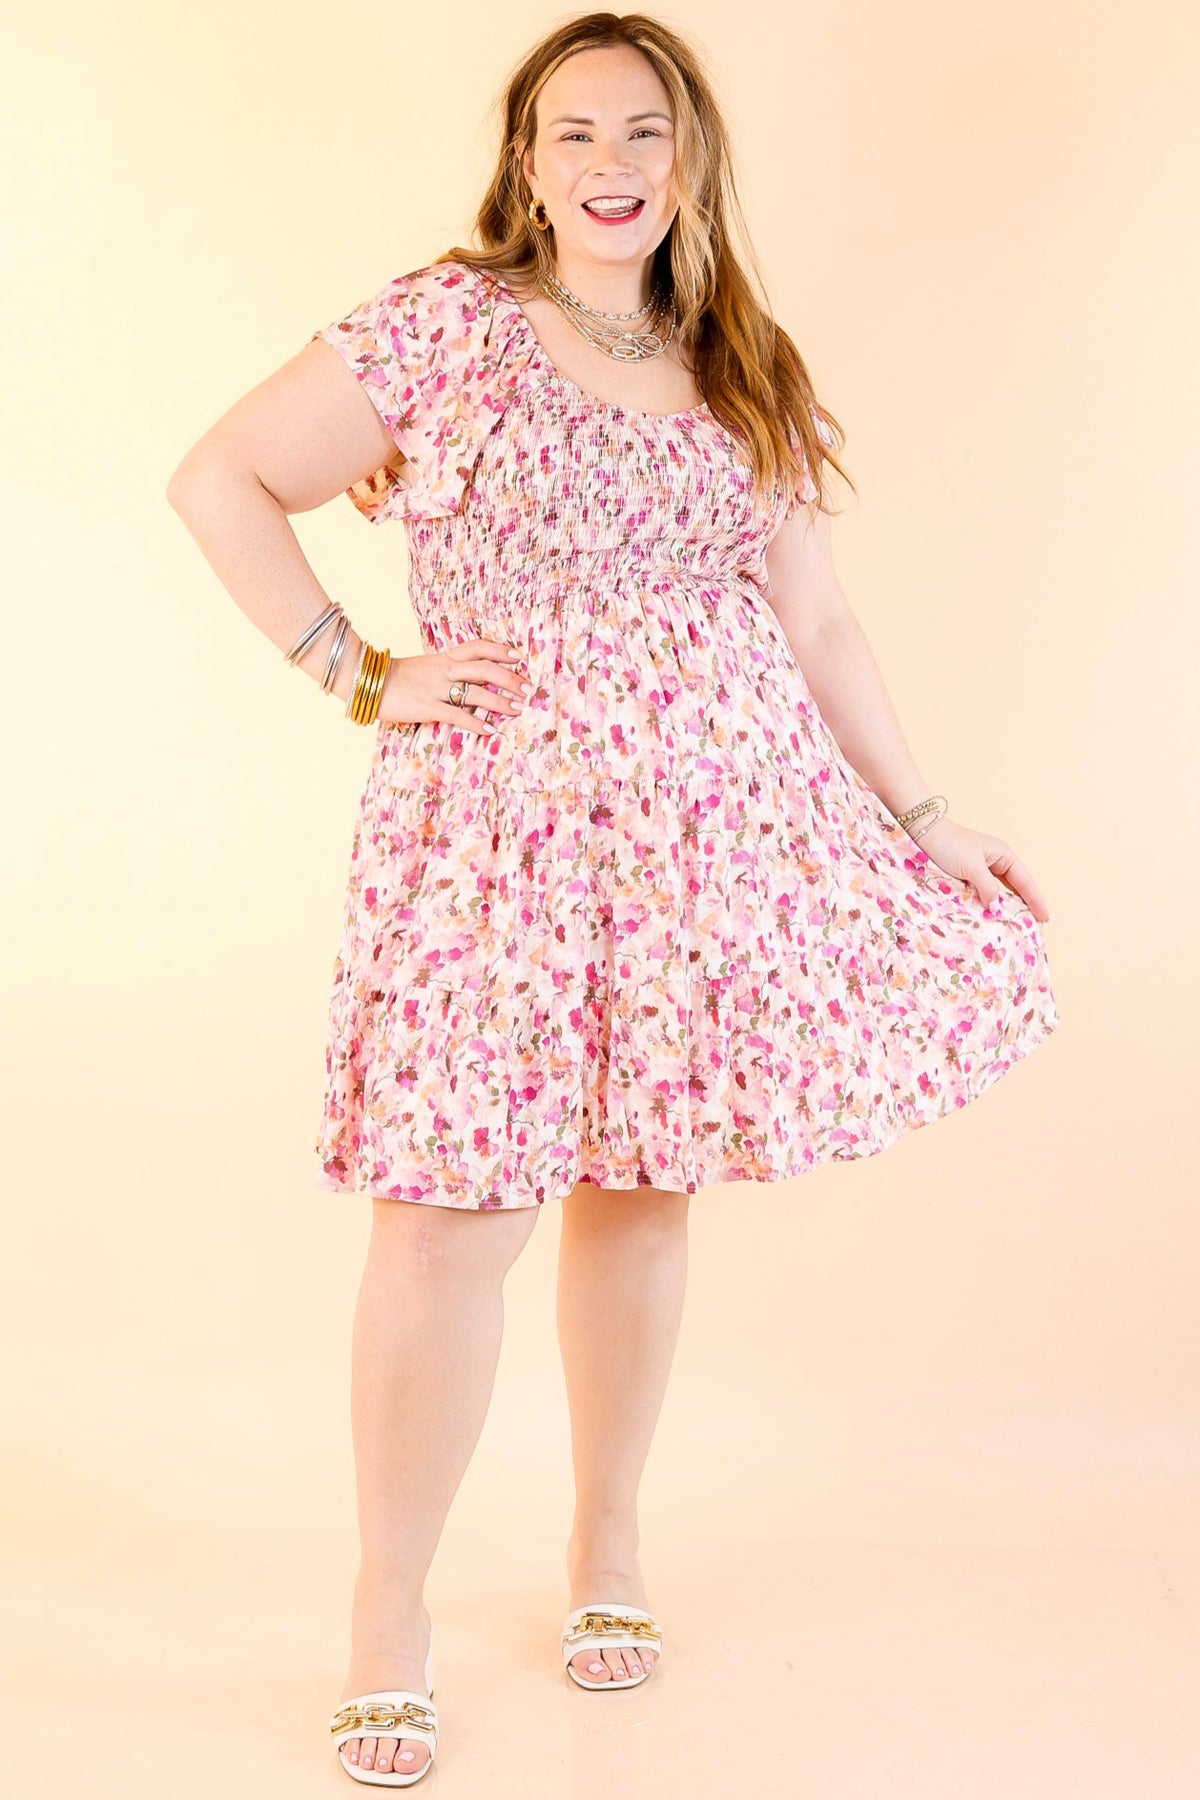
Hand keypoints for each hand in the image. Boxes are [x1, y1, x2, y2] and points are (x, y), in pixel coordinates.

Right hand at [378, 637, 531, 737]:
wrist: (367, 680)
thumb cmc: (397, 677)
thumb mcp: (425, 667)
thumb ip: (446, 670)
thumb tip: (468, 679)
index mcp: (444, 657)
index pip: (477, 647)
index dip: (500, 650)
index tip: (519, 656)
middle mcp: (444, 670)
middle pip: (485, 669)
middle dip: (510, 679)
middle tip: (528, 688)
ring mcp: (436, 689)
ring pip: (476, 693)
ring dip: (500, 702)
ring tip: (517, 709)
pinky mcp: (428, 708)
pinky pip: (457, 716)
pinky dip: (476, 724)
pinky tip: (491, 730)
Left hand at [909, 817, 1049, 921]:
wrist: (923, 834)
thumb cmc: (949, 846)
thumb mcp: (972, 868)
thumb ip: (987, 888)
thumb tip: (996, 907)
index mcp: (1003, 855)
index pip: (1025, 881)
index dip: (1035, 899)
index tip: (1045, 917)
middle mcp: (995, 861)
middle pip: (1016, 886)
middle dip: (1025, 904)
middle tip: (1035, 925)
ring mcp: (981, 868)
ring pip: (1000, 891)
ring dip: (1007, 905)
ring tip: (1017, 924)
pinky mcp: (967, 875)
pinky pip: (984, 892)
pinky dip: (990, 903)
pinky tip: (992, 915)